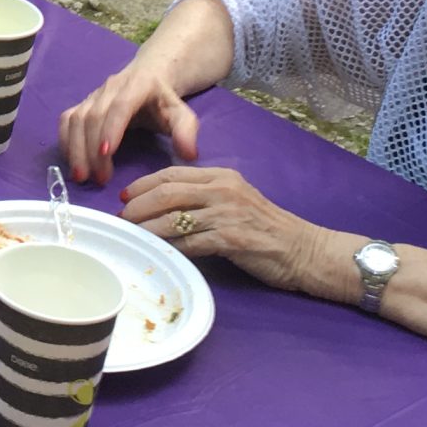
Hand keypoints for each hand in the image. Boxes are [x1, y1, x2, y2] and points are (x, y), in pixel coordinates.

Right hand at [58, 55, 201, 183]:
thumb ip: (186, 132)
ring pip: (75, 119)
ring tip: (82, 177)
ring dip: (75, 149)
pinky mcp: (82, 103)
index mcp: (137, 85)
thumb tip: (189, 154)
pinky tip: (73, 163)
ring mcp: (93, 95)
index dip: (111, 128)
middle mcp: (110, 87)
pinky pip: (66, 120)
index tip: (107, 154)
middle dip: (91, 150)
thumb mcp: (182, 114)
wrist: (150, 75)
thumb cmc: (164, 101)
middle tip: (98, 180)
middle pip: (92, 115)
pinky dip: (65, 142)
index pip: (120, 105)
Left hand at [118, 163, 329, 294]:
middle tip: (122, 219)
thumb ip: (205, 196)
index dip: (143, 184)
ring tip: (132, 236)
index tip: (124, 196)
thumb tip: (163, 205)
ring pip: (173, 218)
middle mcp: (223, 190)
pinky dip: (169, 248)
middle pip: (167, 192)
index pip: (172, 173)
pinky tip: (157, 253)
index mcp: (222, 176)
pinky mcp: (231, 240)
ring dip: (147, 229)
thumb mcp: (235, 200)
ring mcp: (227, 215)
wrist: (304, 250)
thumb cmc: (266, 228)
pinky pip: (190, 244)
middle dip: (138, 205)